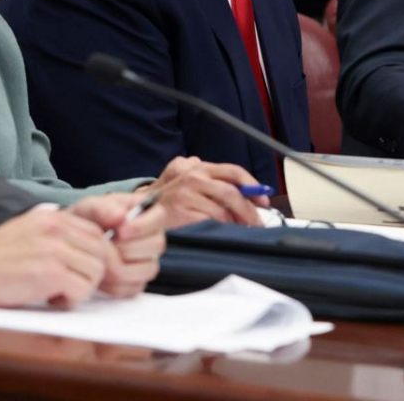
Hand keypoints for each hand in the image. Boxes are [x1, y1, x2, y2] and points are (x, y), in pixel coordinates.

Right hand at [0, 206, 111, 307]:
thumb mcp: (30, 230)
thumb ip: (58, 234)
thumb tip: (86, 247)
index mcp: (55, 217)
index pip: (97, 234)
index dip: (96, 257)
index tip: (83, 272)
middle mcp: (58, 228)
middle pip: (102, 252)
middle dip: (92, 274)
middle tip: (72, 286)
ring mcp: (55, 249)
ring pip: (96, 272)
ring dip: (82, 288)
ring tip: (58, 292)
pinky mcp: (50, 272)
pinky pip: (82, 289)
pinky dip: (71, 300)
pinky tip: (51, 300)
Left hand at [68, 194, 165, 297]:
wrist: (75, 242)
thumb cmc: (88, 220)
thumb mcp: (91, 208)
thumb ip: (104, 208)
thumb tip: (121, 216)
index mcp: (148, 214)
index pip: (159, 217)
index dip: (141, 226)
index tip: (120, 231)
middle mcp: (153, 238)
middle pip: (156, 246)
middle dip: (126, 248)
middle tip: (105, 246)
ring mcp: (148, 262)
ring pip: (147, 270)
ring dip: (120, 267)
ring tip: (100, 259)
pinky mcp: (137, 283)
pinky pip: (133, 288)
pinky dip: (114, 285)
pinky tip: (100, 274)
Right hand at [146, 156, 266, 226]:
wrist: (140, 213)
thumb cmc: (170, 202)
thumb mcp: (191, 185)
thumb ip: (214, 185)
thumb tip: (248, 194)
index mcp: (199, 169)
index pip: (233, 172)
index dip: (253, 186)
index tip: (263, 201)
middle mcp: (193, 178)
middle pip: (232, 193)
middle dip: (249, 211)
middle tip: (257, 224)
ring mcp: (186, 196)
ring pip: (223, 212)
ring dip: (235, 225)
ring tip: (239, 232)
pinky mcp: (182, 214)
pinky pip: (211, 224)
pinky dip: (220, 231)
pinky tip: (221, 235)